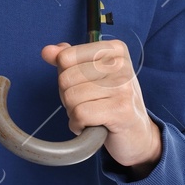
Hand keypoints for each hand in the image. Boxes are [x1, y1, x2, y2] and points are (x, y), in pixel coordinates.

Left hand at [41, 38, 161, 176]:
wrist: (138, 134)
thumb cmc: (111, 102)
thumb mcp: (92, 75)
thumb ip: (69, 61)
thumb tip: (47, 51)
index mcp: (113, 49)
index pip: (65, 57)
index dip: (66, 76)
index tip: (84, 86)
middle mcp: (121, 64)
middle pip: (65, 78)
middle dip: (69, 97)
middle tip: (89, 104)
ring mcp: (123, 87)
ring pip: (71, 97)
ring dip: (74, 113)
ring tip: (93, 115)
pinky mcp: (121, 110)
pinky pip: (80, 114)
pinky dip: (78, 124)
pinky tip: (92, 125)